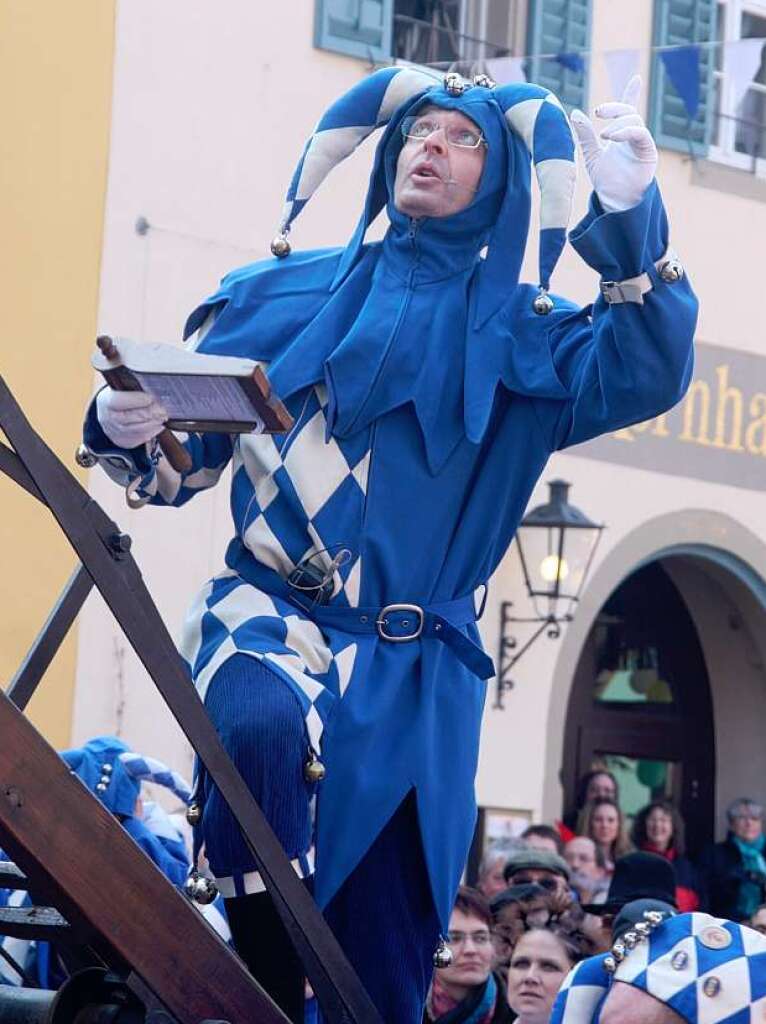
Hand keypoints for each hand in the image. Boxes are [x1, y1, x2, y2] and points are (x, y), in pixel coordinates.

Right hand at [96, 388, 167, 448]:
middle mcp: (107, 419)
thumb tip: (153, 387)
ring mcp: (114, 432)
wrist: (111, 414)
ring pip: (138, 429)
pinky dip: (152, 431)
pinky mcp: (123, 442)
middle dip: (150, 412)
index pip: (119, 401)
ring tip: (164, 416)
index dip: (136, 399)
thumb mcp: (122, 388)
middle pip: (131, 417)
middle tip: (163, 408)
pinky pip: (141, 438)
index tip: (151, 397)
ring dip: (153, 422)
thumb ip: (135, 388)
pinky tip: (159, 424)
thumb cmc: (121, 397)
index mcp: (105, 401)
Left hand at [570, 76, 657, 213]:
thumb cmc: (606, 183)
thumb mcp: (591, 156)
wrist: (615, 203)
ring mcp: (643, 144)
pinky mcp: (648, 152)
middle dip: (615, 108)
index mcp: (622, 136)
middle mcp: (634, 137)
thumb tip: (575, 113)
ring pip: (634, 121)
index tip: (636, 79)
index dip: (632, 94)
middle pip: (629, 112)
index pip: (628, 110)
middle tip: (598, 112)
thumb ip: (585, 136)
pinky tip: (610, 136)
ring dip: (617, 123)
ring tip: (603, 134)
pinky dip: (625, 131)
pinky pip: (640, 133)